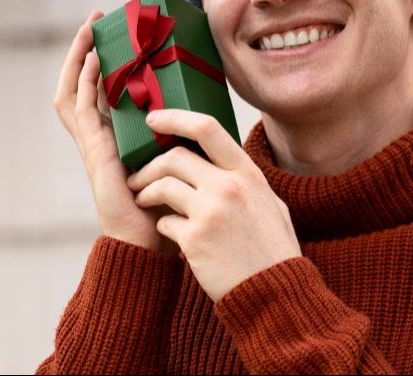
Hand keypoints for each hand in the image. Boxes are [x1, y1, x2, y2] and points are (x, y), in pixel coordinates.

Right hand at [53, 10, 177, 254]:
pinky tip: (93, 62)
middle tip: (96, 20)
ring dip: (78, 59)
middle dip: (84, 50)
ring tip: (89, 30)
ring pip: (74, 92)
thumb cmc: (174, 206)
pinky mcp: (94, 153)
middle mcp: (101, 138)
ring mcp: (93, 145)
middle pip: (82, 85)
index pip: (102, 90)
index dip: (103, 61)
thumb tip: (211, 107)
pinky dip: (85, 83)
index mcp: (119, 138)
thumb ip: (184, 134)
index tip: (115, 31)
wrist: (155, 244)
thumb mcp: (181, 157)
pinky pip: (82, 112)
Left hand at [128, 110, 301, 300]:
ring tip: (143, 200)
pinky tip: (170, 234)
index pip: (207, 128)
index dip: (175, 118)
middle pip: (175, 157)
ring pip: (162, 186)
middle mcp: (229, 187)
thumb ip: (246, 181)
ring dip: (146, 192)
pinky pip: (164, 221)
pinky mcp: (195, 239)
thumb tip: (224, 162)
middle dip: (149, 165)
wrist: (275, 294)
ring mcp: (211, 212)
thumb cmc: (273, 251)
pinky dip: (162, 225)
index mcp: (248, 174)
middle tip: (138, 176)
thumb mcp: (271, 204)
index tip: (154, 119)